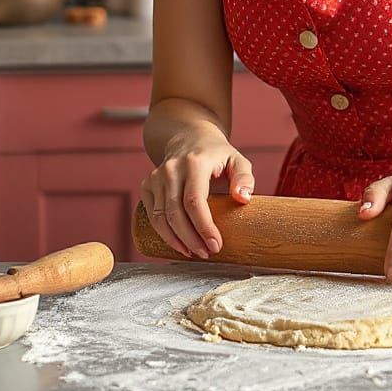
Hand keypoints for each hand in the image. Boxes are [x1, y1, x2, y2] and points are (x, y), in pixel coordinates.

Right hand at [140, 138, 253, 259]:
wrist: (189, 137)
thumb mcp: (237, 160)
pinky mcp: (147, 185)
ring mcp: (156, 177)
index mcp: (194, 163)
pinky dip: (163, 234)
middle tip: (207, 253)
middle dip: (191, 239)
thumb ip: (244, 178)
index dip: (204, 227)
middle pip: (176, 214)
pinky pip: (152, 216)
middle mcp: (171, 169)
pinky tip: (178, 244)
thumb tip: (243, 199)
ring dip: (177, 241)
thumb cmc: (216, 154)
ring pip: (161, 218)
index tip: (216, 245)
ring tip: (194, 252)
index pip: (194, 201)